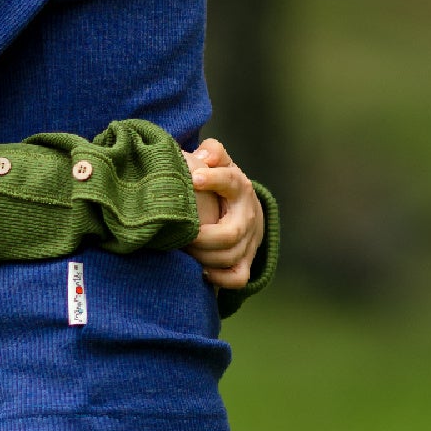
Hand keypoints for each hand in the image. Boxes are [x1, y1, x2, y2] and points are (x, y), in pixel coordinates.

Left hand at [184, 137, 264, 287]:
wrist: (244, 210)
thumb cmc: (220, 184)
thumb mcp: (218, 163)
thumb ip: (212, 152)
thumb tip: (203, 156)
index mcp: (240, 189)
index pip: (232, 182)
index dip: (215, 180)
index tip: (193, 179)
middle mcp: (248, 217)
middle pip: (232, 233)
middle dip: (203, 238)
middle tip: (181, 235)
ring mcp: (249, 242)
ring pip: (231, 257)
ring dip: (203, 257)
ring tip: (182, 250)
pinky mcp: (246, 261)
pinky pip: (237, 278)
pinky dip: (218, 277)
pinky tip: (198, 269)